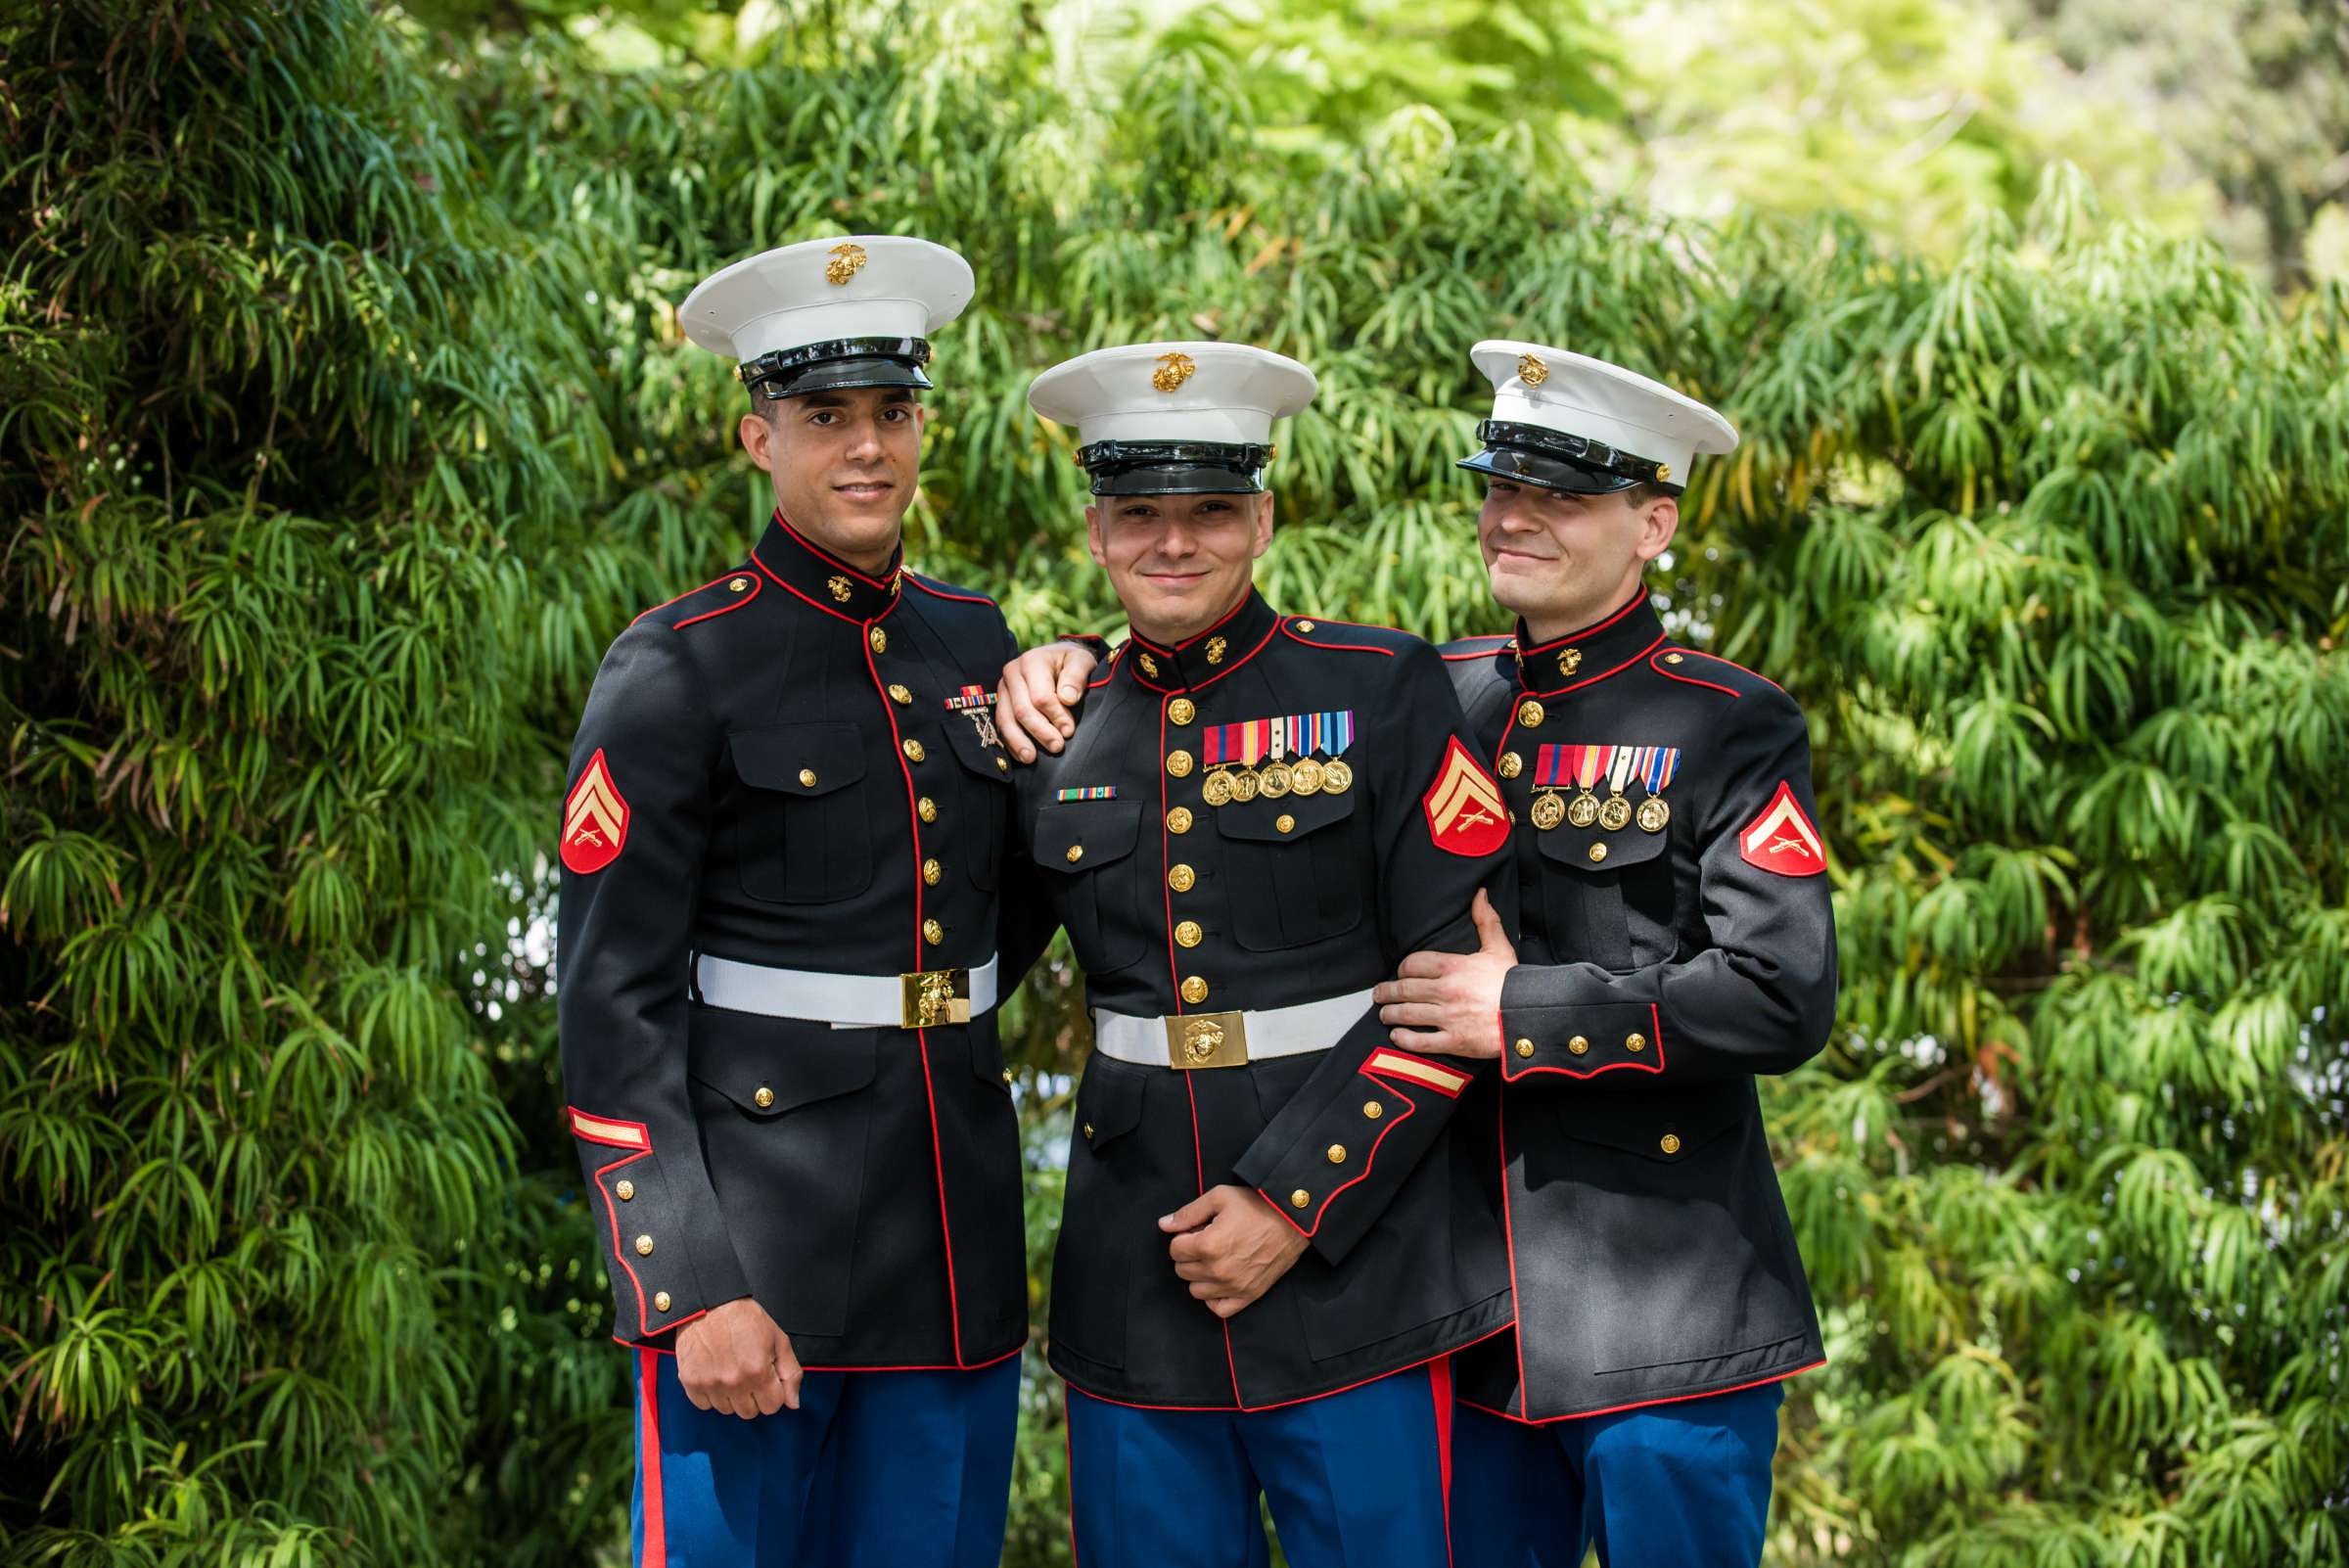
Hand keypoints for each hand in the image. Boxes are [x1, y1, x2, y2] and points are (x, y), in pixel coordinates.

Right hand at [674, 1296, 801, 1419]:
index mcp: (758, 1371)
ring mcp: (710, 1384)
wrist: (709, 1303)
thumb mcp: (778, 1339)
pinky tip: (714, 1374)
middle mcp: (734, 1382)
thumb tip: (793, 1404)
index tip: (766, 1378)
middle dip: (753, 1397)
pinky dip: (710, 1395)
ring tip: (730, 1371)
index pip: (772, 1407)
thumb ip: (791, 1374)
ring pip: (727, 1410)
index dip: (773, 1393)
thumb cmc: (745, 1319)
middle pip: (749, 1412)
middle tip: (748, 1374)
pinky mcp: (690, 1382)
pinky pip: (704, 1405)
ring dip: (731, 1396)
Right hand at [995, 641, 1099, 761]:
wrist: (1057, 658)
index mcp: (1032, 661)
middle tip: (1057, 747)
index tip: (1069, 731)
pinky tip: (1022, 756)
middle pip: (1022, 710)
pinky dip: (1011, 742)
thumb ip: (1077, 676)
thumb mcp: (1081, 661)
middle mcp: (1012, 673)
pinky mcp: (1001, 702)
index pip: (1041, 696)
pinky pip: (1001, 725)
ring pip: (1006, 719)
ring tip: (1031, 759)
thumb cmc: (1071, 662)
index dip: (1055, 716)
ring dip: (1019, 741)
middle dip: (1039, 731)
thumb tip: (1068, 699)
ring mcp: (1004, 688)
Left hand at [1160, 1184, 1310, 1318]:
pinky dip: (1214, 1298)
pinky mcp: (1248, 1296)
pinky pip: (1219, 1309)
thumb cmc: (1257, 1206)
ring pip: (1196, 1291)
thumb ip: (1189, 1212)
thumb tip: (1164, 1224)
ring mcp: (1233, 1286)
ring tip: (1215, 1259)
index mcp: (1207, 1245)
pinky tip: (1220, 1281)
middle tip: (1207, 1241)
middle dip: (1189, 1255)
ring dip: (1199, 1276)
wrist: (1294, 1220)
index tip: (1197, 1230)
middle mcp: (1218, 1270)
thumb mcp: (1220, 1197)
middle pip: (1182, 1270)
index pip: (1174, 1250)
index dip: (1183, 1237)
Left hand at [1371, 888, 1515, 1058]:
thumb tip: (1480, 894)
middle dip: (1386, 992)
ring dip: (1389, 1014)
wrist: (1530, 1016)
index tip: (1401, 973)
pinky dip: (1404, 1039)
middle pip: (1404, 989)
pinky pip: (1420, 1042)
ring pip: (1407, 1014)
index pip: (1413, 964)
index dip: (1403, 968)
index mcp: (1454, 967)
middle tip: (1379, 993)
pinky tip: (1397, 1036)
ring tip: (1384, 1014)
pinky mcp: (1454, 1041)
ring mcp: (1448, 1017)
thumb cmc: (1513, 983)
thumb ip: (1486, 920)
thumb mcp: (1499, 947)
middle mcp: (1446, 991)